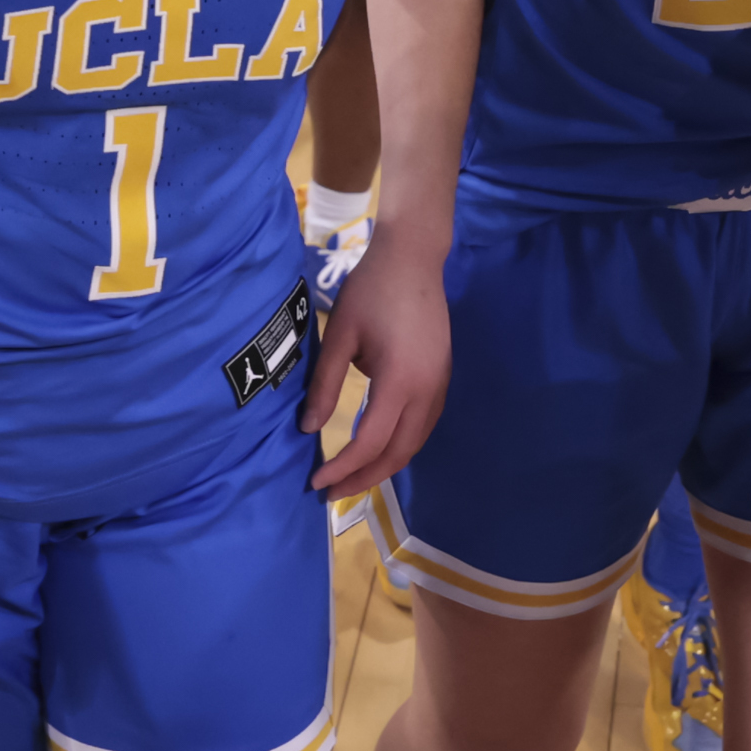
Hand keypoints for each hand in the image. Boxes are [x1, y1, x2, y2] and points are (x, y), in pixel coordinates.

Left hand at [308, 232, 449, 495]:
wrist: (413, 259)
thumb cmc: (370, 291)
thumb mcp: (339, 336)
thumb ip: (324, 385)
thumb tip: (308, 429)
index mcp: (401, 382)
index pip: (371, 442)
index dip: (343, 468)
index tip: (317, 481)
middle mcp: (427, 392)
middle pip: (398, 454)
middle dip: (364, 479)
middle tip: (331, 492)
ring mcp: (440, 387)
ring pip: (414, 444)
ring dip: (383, 466)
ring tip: (350, 477)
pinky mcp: (442, 380)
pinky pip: (422, 427)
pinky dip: (399, 446)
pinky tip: (376, 449)